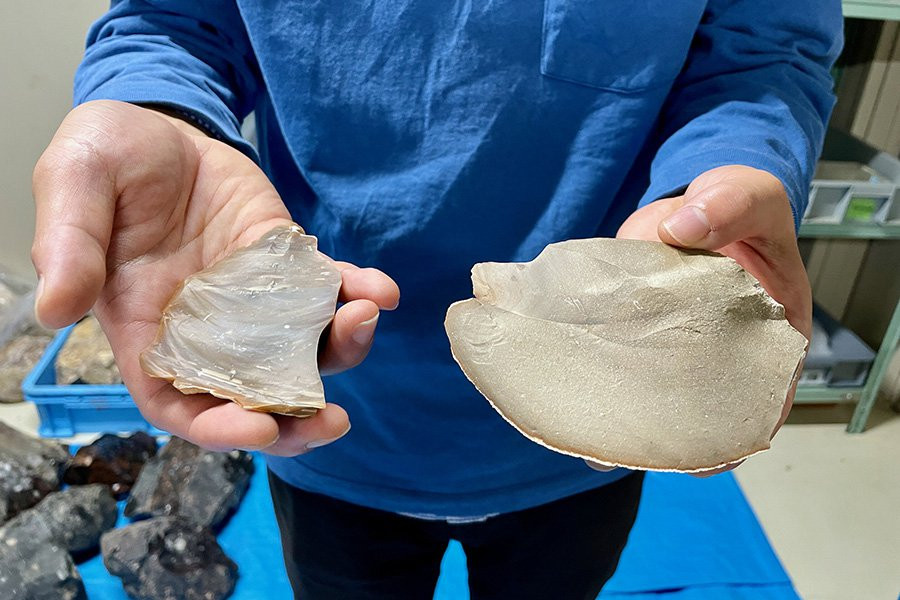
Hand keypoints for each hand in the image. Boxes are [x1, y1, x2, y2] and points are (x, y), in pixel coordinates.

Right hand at [32, 100, 398, 455]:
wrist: (158, 124)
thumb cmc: (104, 158)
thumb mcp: (73, 185)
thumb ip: (69, 245)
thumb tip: (55, 310)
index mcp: (148, 331)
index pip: (181, 403)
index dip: (218, 427)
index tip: (260, 428)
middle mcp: (207, 329)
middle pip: (255, 395)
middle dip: (296, 417)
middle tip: (333, 420)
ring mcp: (254, 299)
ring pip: (302, 348)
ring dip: (339, 347)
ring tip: (362, 318)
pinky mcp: (288, 263)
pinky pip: (327, 288)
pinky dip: (355, 291)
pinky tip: (379, 288)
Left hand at [586, 165, 810, 474]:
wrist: (696, 205)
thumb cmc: (737, 209)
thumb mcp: (749, 195)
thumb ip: (729, 204)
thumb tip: (682, 226)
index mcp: (766, 340)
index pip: (755, 406)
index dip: (730, 440)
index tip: (699, 460)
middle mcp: (717, 359)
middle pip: (693, 417)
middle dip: (658, 442)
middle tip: (615, 450)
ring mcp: (671, 353)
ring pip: (648, 401)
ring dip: (617, 422)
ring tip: (584, 440)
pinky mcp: (634, 339)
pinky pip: (615, 368)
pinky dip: (593, 381)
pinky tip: (561, 393)